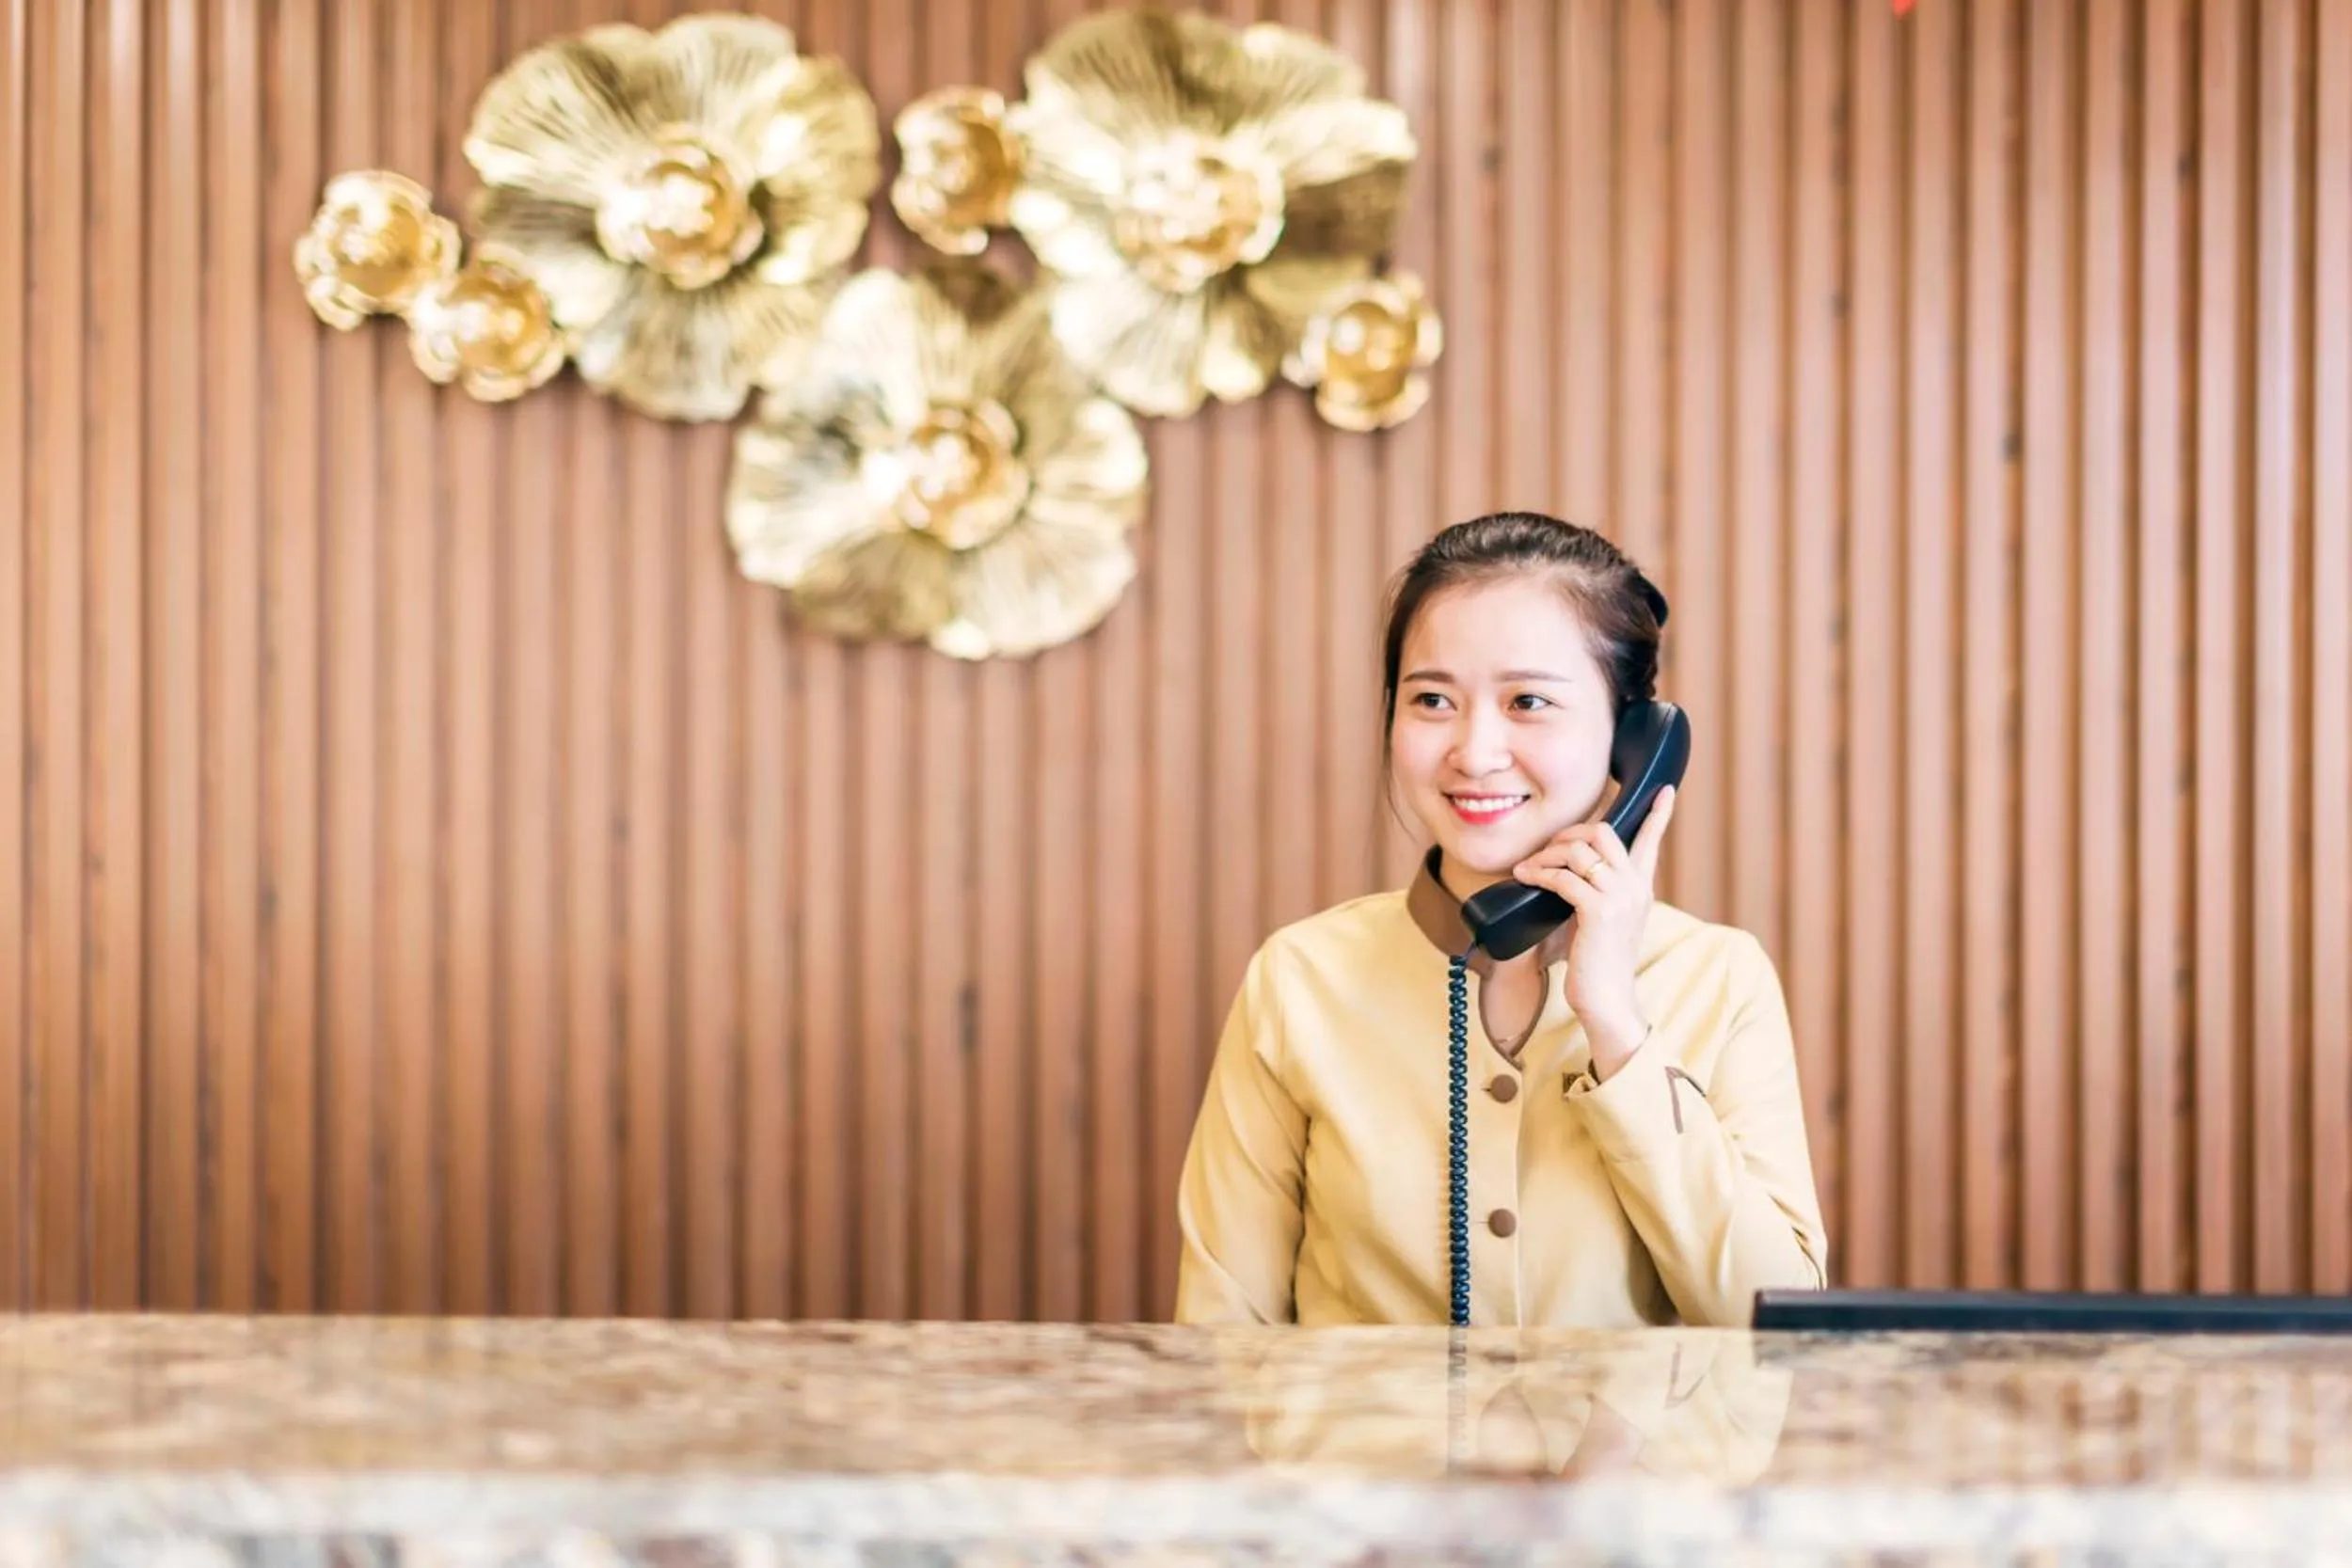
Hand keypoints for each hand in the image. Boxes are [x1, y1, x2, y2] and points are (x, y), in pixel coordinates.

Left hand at [1510, 785, 1677, 1078]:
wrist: (1608, 1001)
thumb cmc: (1598, 964)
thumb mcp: (1602, 921)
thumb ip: (1594, 894)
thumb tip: (1562, 871)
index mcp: (1641, 888)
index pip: (1651, 841)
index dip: (1658, 814)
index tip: (1665, 789)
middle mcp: (1635, 887)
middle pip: (1604, 832)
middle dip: (1569, 832)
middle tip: (1546, 850)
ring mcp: (1620, 898)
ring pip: (1580, 850)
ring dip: (1547, 854)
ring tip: (1527, 869)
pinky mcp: (1599, 912)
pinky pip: (1564, 877)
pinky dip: (1540, 874)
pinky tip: (1526, 879)